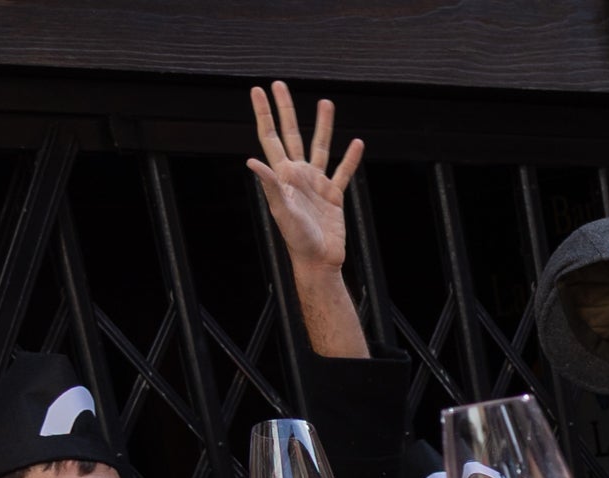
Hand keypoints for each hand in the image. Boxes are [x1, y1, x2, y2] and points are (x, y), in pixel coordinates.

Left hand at [244, 81, 360, 274]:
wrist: (319, 261)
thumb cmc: (297, 240)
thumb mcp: (282, 211)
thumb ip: (270, 184)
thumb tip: (251, 161)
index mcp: (283, 175)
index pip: (271, 136)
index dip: (264, 113)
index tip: (258, 91)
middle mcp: (298, 174)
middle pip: (292, 133)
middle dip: (286, 109)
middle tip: (280, 85)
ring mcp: (317, 184)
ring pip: (320, 147)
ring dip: (322, 125)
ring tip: (326, 103)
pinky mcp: (334, 196)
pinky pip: (343, 172)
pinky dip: (350, 158)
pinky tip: (356, 143)